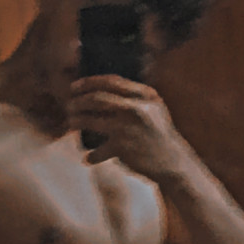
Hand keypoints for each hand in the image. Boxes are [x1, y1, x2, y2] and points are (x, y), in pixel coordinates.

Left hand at [69, 75, 191, 181]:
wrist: (173, 162)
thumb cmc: (159, 136)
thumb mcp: (153, 110)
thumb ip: (134, 98)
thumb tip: (101, 90)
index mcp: (145, 95)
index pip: (111, 81)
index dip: (89, 82)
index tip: (75, 87)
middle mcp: (136, 108)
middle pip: (97, 98)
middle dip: (78, 101)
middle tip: (69, 106)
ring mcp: (128, 127)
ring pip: (91, 119)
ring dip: (77, 120)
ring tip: (71, 122)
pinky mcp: (122, 147)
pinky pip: (99, 150)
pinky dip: (92, 156)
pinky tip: (87, 158)